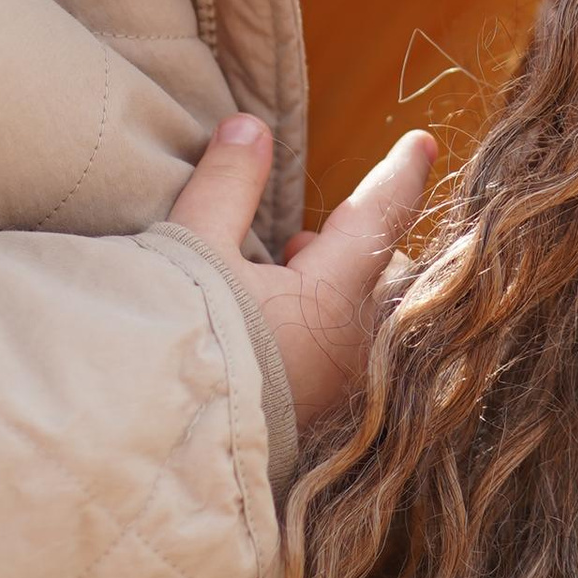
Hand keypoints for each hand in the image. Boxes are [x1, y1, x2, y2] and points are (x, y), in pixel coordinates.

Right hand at [169, 120, 437, 429]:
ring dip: (337, 295)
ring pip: (366, 322)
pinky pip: (344, 362)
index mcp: (336, 295)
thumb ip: (228, 185)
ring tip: (282, 284)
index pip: (381, 217)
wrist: (155, 448)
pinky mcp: (317, 425)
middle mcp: (355, 347)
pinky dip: (322, 333)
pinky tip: (276, 335)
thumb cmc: (181, 342)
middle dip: (358, 250)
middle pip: (384, 278)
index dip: (400, 174)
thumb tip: (248, 128)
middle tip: (303, 242)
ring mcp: (341, 393)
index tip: (422, 144)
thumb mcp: (195, 247)